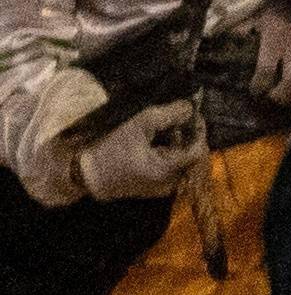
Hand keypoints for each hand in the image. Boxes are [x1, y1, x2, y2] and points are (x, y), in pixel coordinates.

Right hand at [77, 101, 210, 200]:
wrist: (86, 174)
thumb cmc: (112, 149)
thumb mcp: (140, 125)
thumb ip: (170, 115)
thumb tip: (191, 107)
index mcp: (168, 170)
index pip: (199, 149)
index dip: (199, 129)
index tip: (192, 113)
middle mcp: (170, 183)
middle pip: (191, 155)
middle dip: (187, 135)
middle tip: (175, 119)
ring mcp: (161, 188)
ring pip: (181, 160)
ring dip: (177, 142)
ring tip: (161, 129)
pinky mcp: (152, 187)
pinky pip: (170, 167)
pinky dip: (167, 152)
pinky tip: (154, 142)